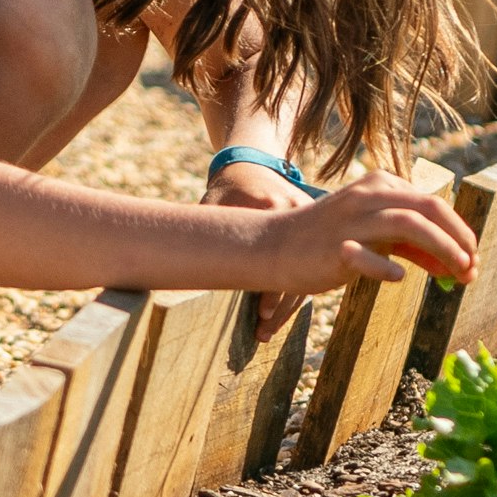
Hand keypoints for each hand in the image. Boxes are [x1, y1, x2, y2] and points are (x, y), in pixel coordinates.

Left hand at [202, 152, 318, 336]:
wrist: (254, 165)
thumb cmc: (227, 189)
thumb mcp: (214, 203)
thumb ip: (207, 228)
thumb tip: (181, 261)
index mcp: (270, 208)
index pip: (274, 257)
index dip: (270, 290)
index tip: (262, 314)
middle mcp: (295, 215)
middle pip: (294, 271)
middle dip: (280, 306)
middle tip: (263, 331)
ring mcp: (309, 223)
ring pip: (306, 272)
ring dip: (288, 305)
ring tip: (268, 330)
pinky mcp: (315, 231)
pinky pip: (312, 265)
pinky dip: (298, 289)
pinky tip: (283, 313)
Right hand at [233, 169, 473, 298]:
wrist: (275, 248)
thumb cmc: (329, 242)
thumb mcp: (374, 234)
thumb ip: (412, 244)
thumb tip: (455, 264)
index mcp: (380, 186)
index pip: (433, 204)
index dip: (459, 232)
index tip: (472, 260)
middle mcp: (369, 196)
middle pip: (429, 208)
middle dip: (459, 238)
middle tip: (473, 267)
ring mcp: (352, 221)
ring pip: (409, 224)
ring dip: (442, 248)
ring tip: (458, 273)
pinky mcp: (335, 249)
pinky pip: (367, 256)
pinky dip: (388, 267)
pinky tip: (400, 278)